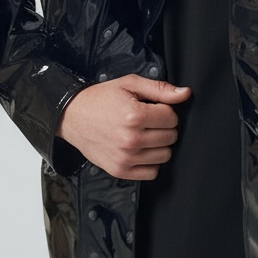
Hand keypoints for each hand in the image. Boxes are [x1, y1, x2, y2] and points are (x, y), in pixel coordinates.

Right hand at [56, 75, 190, 179]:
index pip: (172, 118)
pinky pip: (152, 172)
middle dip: (163, 127)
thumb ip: (160, 89)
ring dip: (158, 145)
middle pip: (171, 137)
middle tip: (147, 121)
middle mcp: (130, 139)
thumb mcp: (130, 85)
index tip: (153, 108)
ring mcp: (125, 158)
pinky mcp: (120, 171)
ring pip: (165, 156)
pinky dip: (150, 162)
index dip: (165, 111)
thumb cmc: (101, 99)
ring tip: (143, 134)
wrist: (73, 116)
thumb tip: (185, 94)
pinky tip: (140, 150)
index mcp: (134, 116)